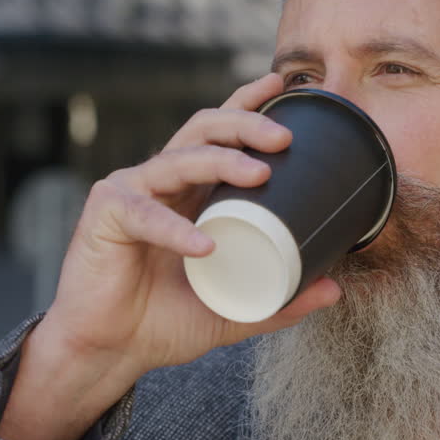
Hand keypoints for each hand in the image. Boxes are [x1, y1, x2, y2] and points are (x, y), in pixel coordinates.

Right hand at [0, 73, 341, 439]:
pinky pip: (144, 213)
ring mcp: (131, 193)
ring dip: (221, 161)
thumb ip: (280, 299)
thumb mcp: (234, 310)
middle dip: (245, 125)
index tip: (283, 86)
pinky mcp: (105, 215)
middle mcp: (162, 182)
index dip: (247, 104)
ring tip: (260, 174)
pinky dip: (176, 229)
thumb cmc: (164, 322)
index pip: (220, 134)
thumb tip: (334, 288)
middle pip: (203, 130)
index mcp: (192, 193)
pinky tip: (204, 245)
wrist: (111, 353)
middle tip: (284, 139)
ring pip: (178, 160)